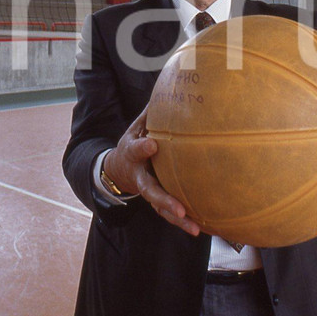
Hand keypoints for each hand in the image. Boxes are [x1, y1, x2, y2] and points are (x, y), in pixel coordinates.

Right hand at [103, 107, 201, 236]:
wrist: (116, 171)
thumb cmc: (133, 143)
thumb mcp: (136, 126)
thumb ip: (151, 112)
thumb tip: (170, 86)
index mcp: (133, 153)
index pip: (136, 149)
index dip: (143, 147)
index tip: (153, 144)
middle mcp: (139, 176)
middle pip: (150, 190)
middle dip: (164, 200)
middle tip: (179, 208)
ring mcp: (147, 191)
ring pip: (160, 208)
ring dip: (177, 219)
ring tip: (194, 228)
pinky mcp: (156, 202)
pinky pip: (169, 215)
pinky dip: (183, 223)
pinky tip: (200, 229)